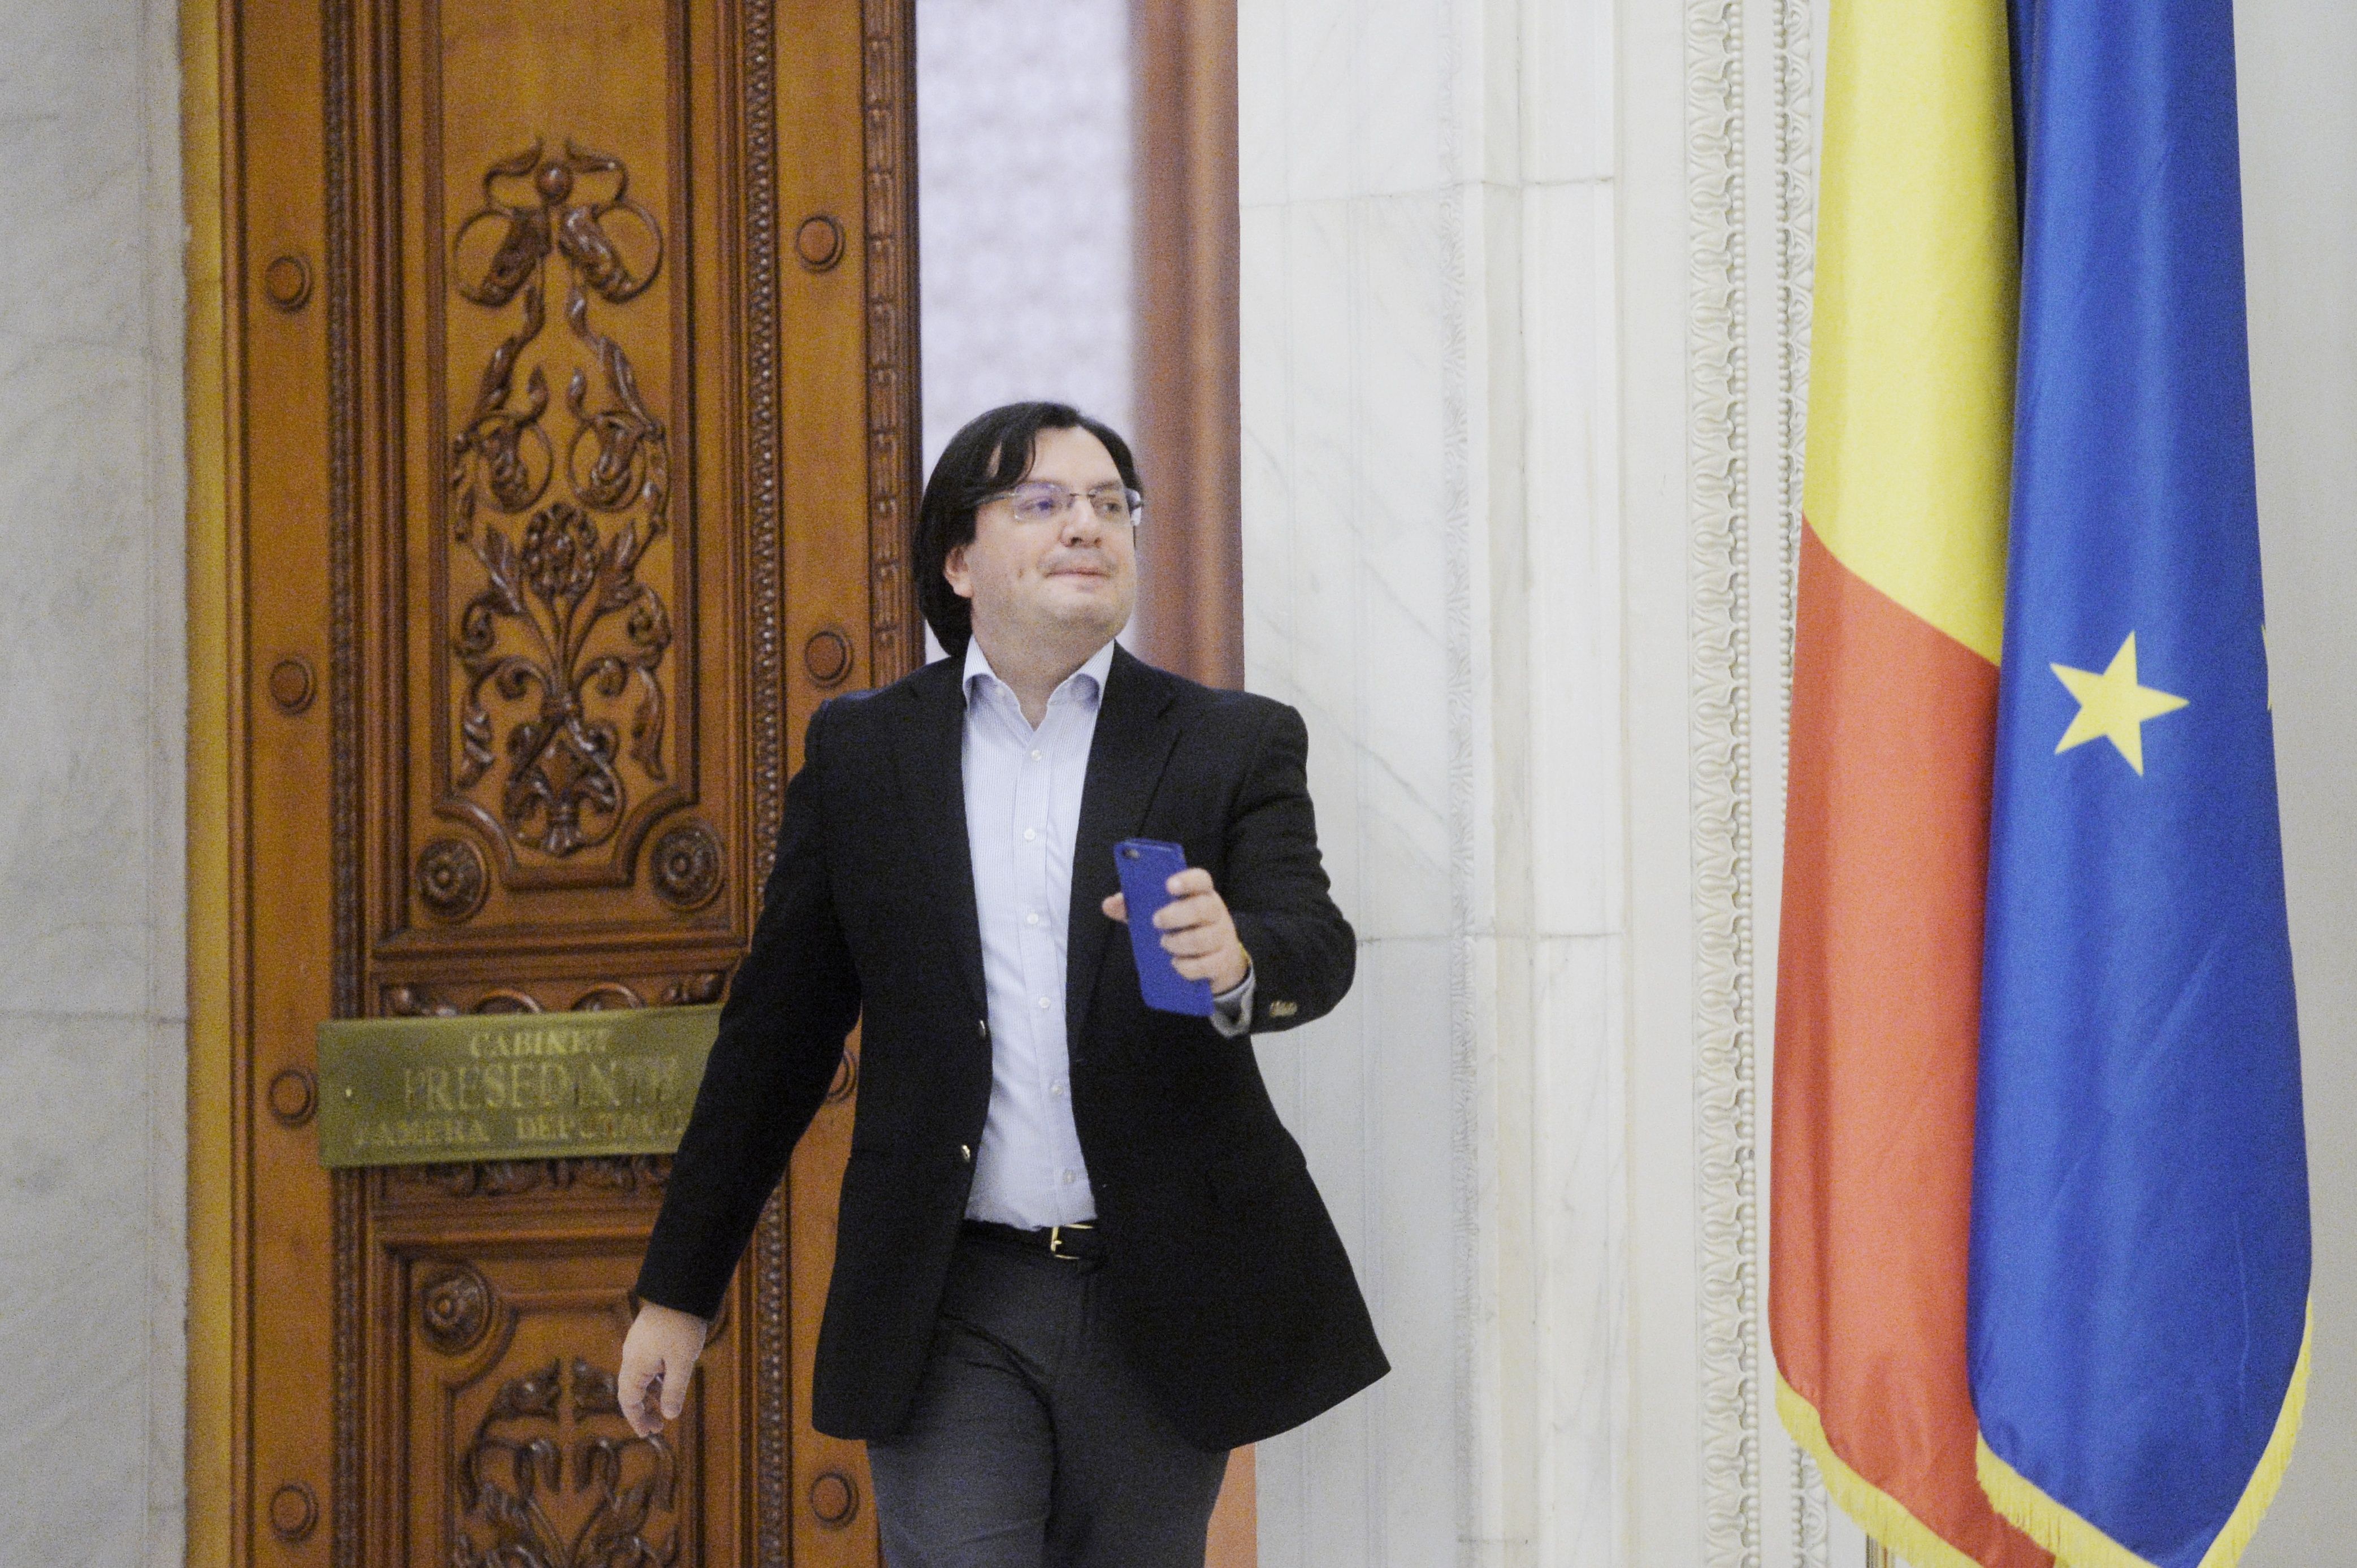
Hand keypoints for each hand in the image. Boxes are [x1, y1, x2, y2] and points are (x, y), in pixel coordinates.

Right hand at [618, 1301, 708, 1436]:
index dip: (636, 1419)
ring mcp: (639, 1346)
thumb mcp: (682, 1362)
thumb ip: (675, 1390)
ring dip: (652, 1395)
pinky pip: (648, 1365)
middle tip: (658, 1426)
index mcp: (635, 1365)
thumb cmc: (681, 1326)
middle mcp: (632, 1357)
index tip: (647, 1434)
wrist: (680, 1291)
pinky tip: (670, 1384)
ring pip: (641, 1378)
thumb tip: (670, 1416)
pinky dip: (656, 1379)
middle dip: (643, 1410)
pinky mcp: (648, 1338)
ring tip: (667, 1408)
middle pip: (631, 1391)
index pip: (628, 1400)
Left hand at [1101, 867, 1249, 992]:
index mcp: (1201, 895)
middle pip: (1203, 908)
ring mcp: (1222, 937)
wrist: (1217, 962)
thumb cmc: (1185, 931)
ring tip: (1164, 945)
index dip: (1187, 880)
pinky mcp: (1223, 962)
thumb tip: (1109, 904)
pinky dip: (1187, 967)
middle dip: (1177, 915)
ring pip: (1204, 938)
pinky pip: (1206, 965)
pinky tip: (1176, 964)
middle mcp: (1216, 913)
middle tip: (1156, 921)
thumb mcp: (1162, 916)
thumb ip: (1135, 908)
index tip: (1168, 886)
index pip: (1201, 879)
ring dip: (1179, 943)